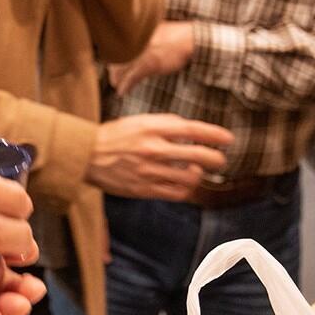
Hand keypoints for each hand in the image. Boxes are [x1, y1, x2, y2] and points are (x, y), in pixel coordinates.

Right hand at [86, 114, 233, 201]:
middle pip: (197, 155)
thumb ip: (164, 123)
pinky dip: (185, 189)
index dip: (214, 135)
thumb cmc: (113, 136)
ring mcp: (149, 171)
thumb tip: (189, 129)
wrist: (86, 155)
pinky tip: (184, 183)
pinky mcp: (144, 189)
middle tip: (220, 159)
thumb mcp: (137, 121)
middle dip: (215, 158)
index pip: (191, 130)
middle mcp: (152, 149)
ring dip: (198, 174)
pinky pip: (176, 193)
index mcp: (151, 128)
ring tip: (196, 170)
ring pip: (189, 177)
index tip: (228, 139)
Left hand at [109, 22, 195, 94]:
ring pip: (120, 69)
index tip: (112, 65)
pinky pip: (131, 77)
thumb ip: (141, 36)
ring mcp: (141, 52)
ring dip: (116, 79)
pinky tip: (121, 92)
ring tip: (116, 85)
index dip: (111, 57)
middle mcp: (134, 41)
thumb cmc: (173, 34)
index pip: (114, 46)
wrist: (189, 39)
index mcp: (133, 33)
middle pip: (115, 58)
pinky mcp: (149, 64)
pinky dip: (125, 86)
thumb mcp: (153, 30)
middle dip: (113, 70)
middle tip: (114, 79)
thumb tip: (132, 40)